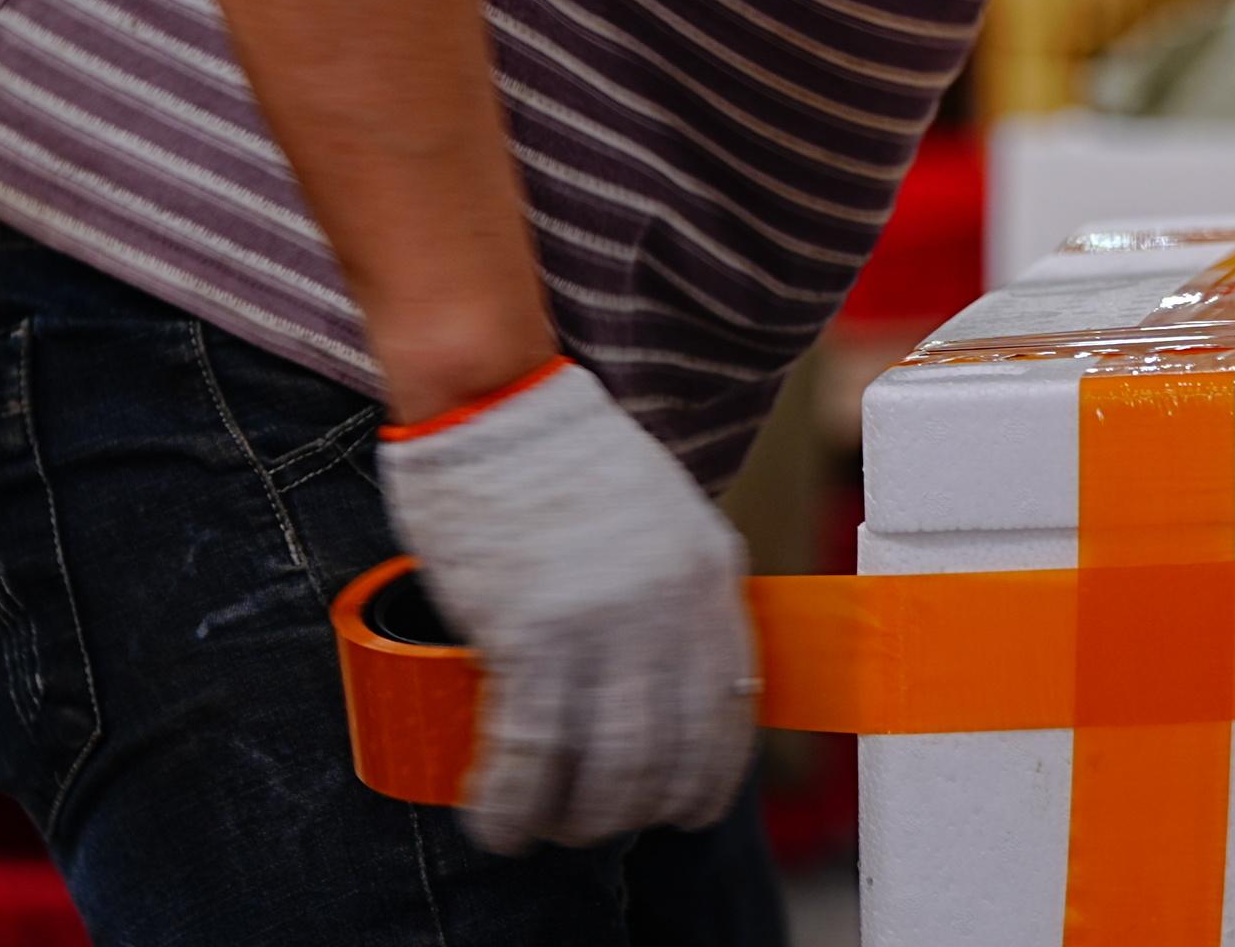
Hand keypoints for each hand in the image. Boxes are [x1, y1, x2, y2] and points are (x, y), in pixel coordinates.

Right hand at [377, 361, 758, 851]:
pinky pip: (533, 755)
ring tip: (547, 829)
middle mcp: (671, 610)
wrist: (503, 405)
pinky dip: (516, 807)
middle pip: (674, 752)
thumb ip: (676, 592)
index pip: (734, 704)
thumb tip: (672, 674)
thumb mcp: (663, 520)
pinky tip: (499, 825)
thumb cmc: (570, 460)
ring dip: (579, 820)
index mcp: (712, 575)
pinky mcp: (531, 636)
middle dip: (641, 808)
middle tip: (603, 824)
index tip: (688, 806)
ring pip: (611, 769)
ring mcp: (605, 627)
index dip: (711, 773)